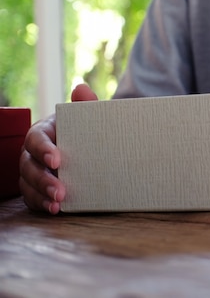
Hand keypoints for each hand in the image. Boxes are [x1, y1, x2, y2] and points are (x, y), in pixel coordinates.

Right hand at [19, 84, 97, 213]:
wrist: (92, 145)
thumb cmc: (86, 130)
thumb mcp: (87, 117)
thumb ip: (86, 104)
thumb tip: (81, 89)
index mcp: (44, 131)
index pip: (35, 138)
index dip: (43, 149)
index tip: (57, 160)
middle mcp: (33, 151)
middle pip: (28, 165)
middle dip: (42, 179)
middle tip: (60, 190)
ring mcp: (33, 170)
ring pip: (28, 183)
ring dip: (41, 194)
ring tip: (57, 203)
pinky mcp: (37, 187)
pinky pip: (33, 197)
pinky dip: (41, 204)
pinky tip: (54, 209)